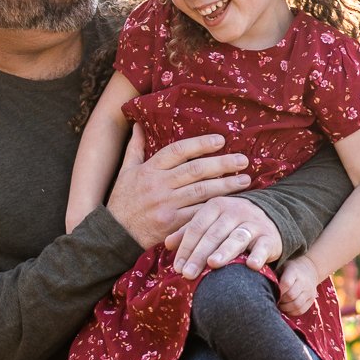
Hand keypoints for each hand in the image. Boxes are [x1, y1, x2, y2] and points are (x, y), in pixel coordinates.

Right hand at [107, 127, 251, 249]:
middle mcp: (159, 185)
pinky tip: (231, 204)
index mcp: (149, 170)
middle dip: (223, 164)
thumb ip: (135, 148)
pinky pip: (198, 214)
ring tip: (245, 180)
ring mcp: (166, 205)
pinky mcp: (172, 225)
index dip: (201, 144)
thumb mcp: (125, 172)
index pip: (178, 151)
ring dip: (226, 185)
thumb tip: (137, 124)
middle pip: (196, 170)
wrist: (113, 235)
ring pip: (201, 192)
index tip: (221, 141)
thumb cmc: (121, 202)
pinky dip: (215, 208)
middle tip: (243, 160)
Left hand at [165, 197, 282, 278]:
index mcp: (216, 205)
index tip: (177, 267)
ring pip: (236, 238)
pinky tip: (251, 266)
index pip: (197, 227)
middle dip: (199, 255)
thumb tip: (167, 244)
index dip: (186, 247)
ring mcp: (253, 223)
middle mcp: (234, 211)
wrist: (268, 216)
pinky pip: (263, 246)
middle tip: (188, 273)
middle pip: (213, 234)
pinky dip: (258, 255)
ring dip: (225, 251)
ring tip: (213, 264)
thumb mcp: (210, 221)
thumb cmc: (231, 223)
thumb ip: (189, 231)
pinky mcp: (270, 236)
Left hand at [276, 255, 319, 315]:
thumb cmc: (290, 268)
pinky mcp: (311, 299)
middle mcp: (304, 282)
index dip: (278, 291)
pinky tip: (286, 308)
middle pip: (291, 296)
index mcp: (294, 271)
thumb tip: (258, 284)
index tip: (271, 293)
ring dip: (285, 307)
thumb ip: (273, 274)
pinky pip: (301, 310)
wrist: (310, 269)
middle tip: (274, 300)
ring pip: (296, 305)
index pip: (286, 283)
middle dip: (280, 300)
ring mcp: (309, 291)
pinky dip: (292, 312)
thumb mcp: (282, 266)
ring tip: (279, 304)